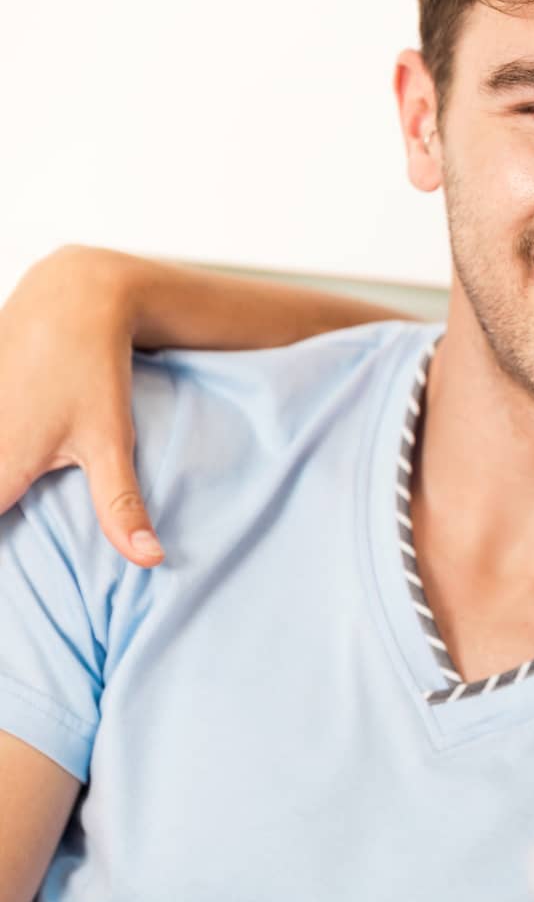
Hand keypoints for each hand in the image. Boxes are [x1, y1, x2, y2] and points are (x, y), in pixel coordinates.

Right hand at [0, 247, 161, 564]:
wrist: (70, 298)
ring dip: (4, 483)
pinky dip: (1, 461)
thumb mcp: (111, 442)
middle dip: (4, 516)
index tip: (11, 603)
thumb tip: (150, 560)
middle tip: (22, 512)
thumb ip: (121, 507)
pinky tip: (12, 466)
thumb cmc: (93, 372)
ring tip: (20, 491)